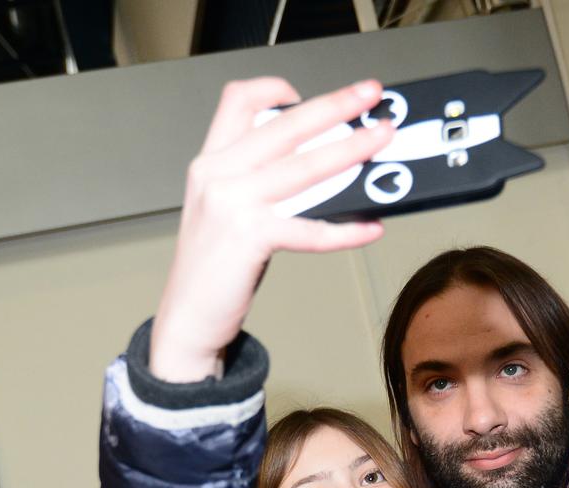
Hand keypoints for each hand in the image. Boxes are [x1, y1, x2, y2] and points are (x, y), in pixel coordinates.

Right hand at [150, 77, 395, 382]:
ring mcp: (230, 204)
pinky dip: (345, 229)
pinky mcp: (248, 238)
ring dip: (350, 151)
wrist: (187, 317)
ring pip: (304, 167)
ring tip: (382, 142)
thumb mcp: (227, 210)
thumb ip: (261, 182)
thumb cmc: (215, 267)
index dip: (274, 88)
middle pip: (285, 125)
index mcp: (211, 161)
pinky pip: (309, 228)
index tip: (307, 95)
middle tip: (370, 95)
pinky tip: (370, 227)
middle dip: (334, 106)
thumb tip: (325, 165)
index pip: (237, 100)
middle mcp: (217, 174)